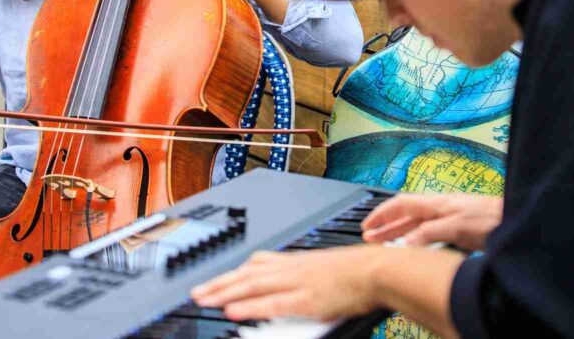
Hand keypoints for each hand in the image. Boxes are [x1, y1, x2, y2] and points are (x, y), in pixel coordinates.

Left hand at [191, 247, 379, 321]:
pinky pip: (271, 303)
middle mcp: (291, 269)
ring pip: (252, 286)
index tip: (214, 280)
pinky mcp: (306, 299)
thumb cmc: (357, 271)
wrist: (376, 269)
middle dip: (219, 284)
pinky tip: (233, 311)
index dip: (231, 273)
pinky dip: (249, 307)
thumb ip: (302, 274)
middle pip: (246, 274)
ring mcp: (297, 283)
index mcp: (295, 261)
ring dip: (225, 293)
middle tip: (196, 292)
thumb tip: (290, 282)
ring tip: (203, 300)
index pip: (255, 264)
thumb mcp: (323, 267)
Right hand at [362, 193, 502, 249]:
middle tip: (368, 237)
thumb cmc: (491, 218)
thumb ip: (429, 233)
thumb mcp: (456, 227)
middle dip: (385, 225)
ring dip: (398, 232)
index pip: (400, 205)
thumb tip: (404, 242)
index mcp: (435, 203)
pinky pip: (427, 230)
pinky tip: (413, 245)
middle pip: (405, 214)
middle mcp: (439, 207)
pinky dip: (414, 238)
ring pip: (415, 223)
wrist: (514, 218)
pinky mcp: (456, 227)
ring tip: (383, 242)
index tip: (367, 225)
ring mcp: (448, 216)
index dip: (381, 214)